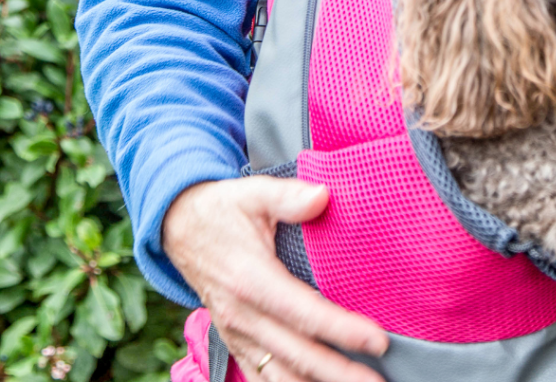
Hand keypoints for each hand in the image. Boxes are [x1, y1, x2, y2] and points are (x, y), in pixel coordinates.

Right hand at [163, 177, 388, 381]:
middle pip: (297, 355)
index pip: (304, 313)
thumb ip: (289, 197)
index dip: (342, 331)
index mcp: (251, 280)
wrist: (177, 227)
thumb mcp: (253, 194)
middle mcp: (242, 315)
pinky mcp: (235, 342)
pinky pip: (261, 377)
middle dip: (340, 372)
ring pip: (280, 375)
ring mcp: (236, 334)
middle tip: (377, 380)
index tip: (377, 341)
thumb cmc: (222, 210)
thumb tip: (322, 196)